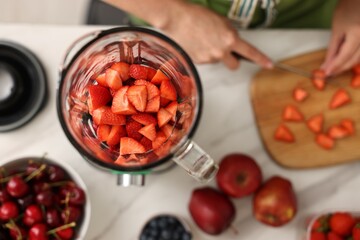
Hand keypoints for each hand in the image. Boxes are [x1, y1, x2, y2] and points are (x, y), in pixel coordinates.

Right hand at [158, 2, 272, 69]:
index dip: (261, 60)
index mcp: (230, 39)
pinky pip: (207, 61)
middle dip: (232, 59)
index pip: (250, 52)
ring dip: (215, 55)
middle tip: (224, 50)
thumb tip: (233, 42)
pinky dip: (204, 54)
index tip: (269, 65)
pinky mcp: (199, 62)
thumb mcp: (221, 21)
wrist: (177, 19)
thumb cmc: (197, 16)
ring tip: (205, 41)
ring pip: (218, 61)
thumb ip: (230, 33)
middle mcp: (221, 52)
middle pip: (234, 65)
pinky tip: (198, 44)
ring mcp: (210, 58)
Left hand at [322, 0, 359, 75]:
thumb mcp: (337, 28)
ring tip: (336, 67)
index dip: (336, 66)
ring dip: (348, 64)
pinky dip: (354, 58)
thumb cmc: (348, 9)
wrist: (359, 1)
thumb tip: (327, 64)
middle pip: (355, 59)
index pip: (345, 55)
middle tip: (330, 72)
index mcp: (357, 33)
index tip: (326, 73)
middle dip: (341, 68)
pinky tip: (346, 59)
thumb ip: (333, 48)